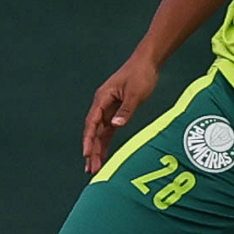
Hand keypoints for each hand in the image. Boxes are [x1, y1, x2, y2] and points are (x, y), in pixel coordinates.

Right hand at [81, 53, 159, 175]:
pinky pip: (108, 131)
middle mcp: (102, 105)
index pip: (92, 123)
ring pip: (100, 133)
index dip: (88, 139)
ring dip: (97, 150)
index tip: (86, 154)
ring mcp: (108, 109)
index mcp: (102, 99)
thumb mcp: (135, 93)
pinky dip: (105, 143)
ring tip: (94, 168)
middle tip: (91, 170)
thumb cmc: (140, 74)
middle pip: (94, 131)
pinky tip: (104, 156)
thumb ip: (126, 110)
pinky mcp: (117, 112)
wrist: (147, 63)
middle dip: (91, 151)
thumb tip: (115, 125)